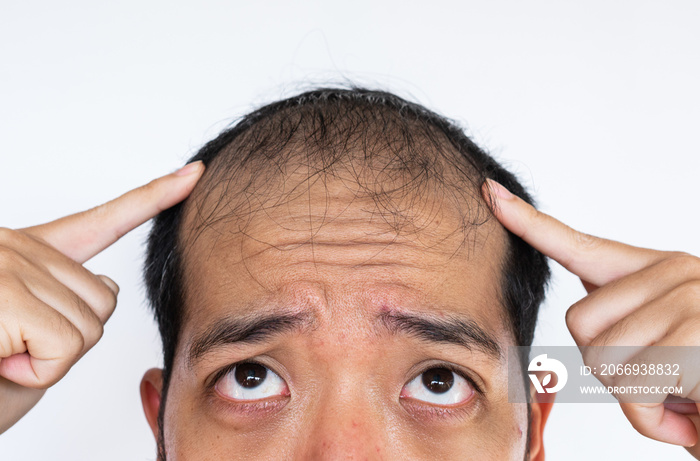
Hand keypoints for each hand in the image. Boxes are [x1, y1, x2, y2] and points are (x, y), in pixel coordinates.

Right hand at [0, 161, 203, 433]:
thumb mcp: (31, 336)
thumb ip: (67, 302)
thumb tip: (107, 286)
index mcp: (25, 253)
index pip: (105, 220)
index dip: (154, 198)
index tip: (192, 175)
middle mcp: (14, 247)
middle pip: (104, 300)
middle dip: (66, 340)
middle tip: (13, 348)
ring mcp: (6, 264)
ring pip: (89, 326)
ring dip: (48, 360)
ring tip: (0, 355)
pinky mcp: (3, 293)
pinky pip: (66, 346)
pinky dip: (39, 372)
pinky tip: (0, 361)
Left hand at [483, 179, 699, 457]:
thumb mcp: (663, 341)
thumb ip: (624, 316)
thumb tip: (588, 299)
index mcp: (658, 269)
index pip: (578, 244)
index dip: (528, 223)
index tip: (492, 194)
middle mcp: (675, 273)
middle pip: (580, 324)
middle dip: (609, 368)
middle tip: (659, 378)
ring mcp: (689, 300)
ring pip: (602, 360)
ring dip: (633, 396)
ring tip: (678, 392)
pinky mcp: (696, 337)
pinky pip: (632, 390)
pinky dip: (651, 418)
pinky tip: (688, 408)